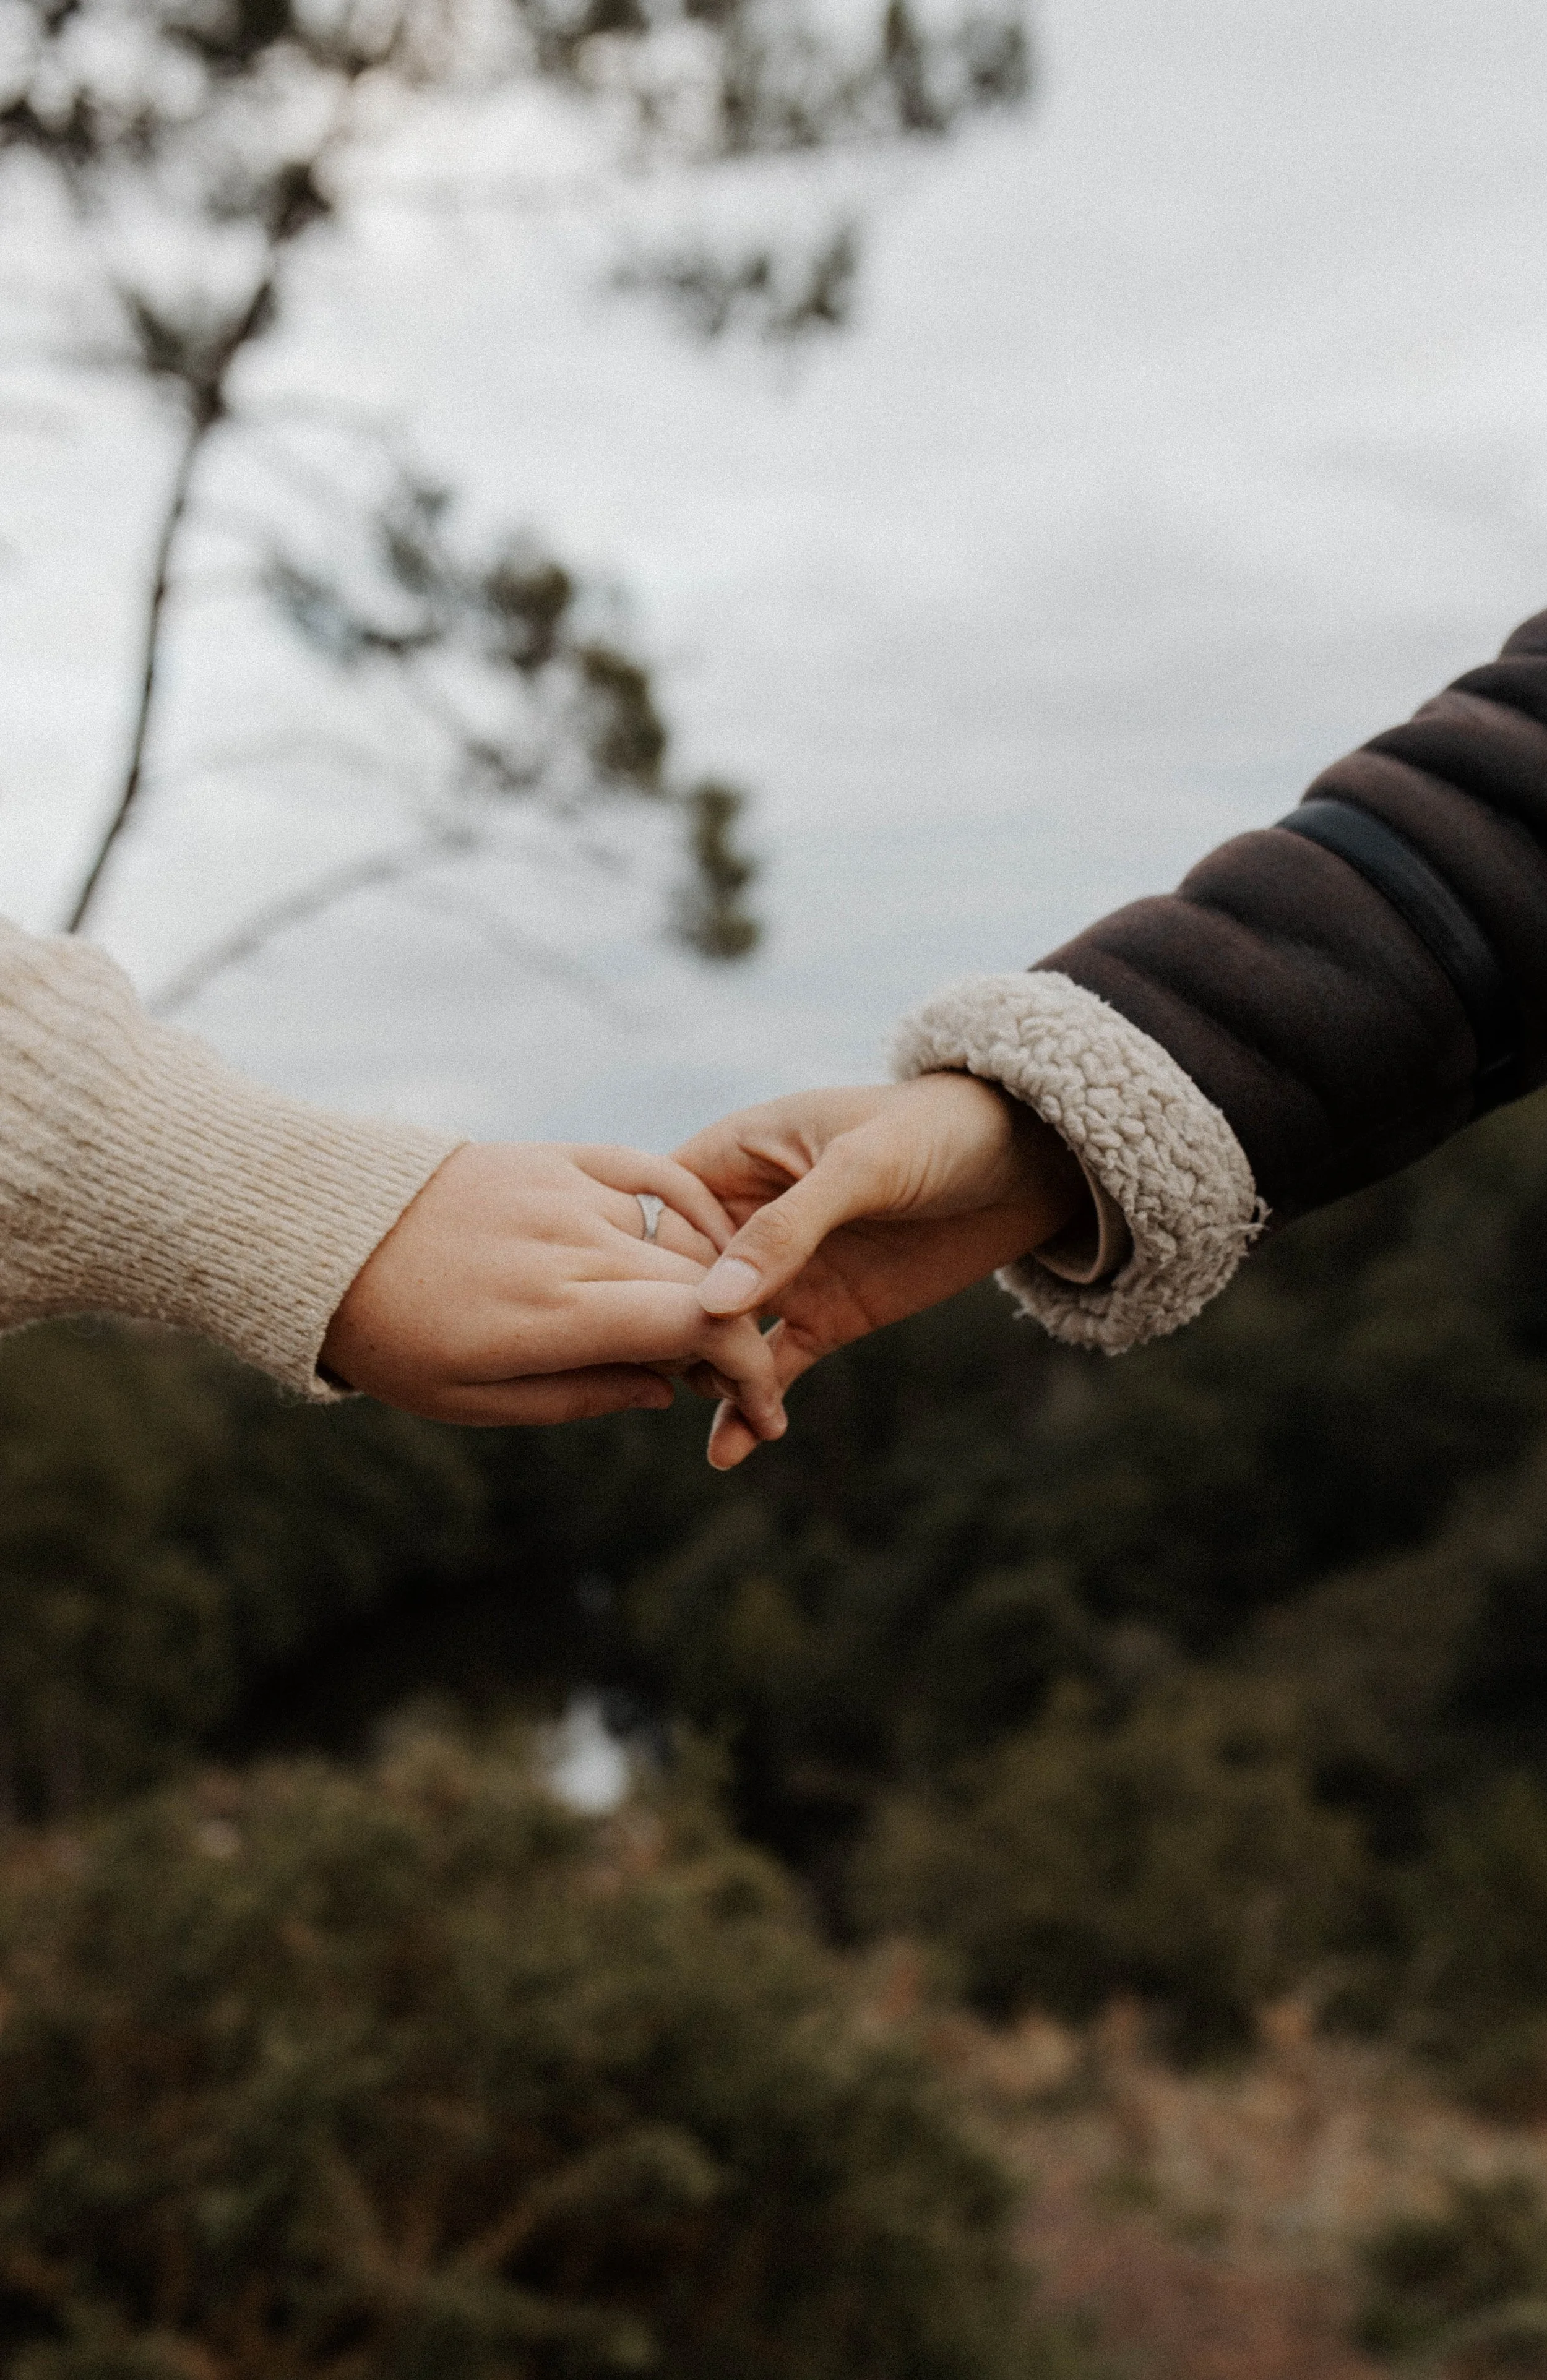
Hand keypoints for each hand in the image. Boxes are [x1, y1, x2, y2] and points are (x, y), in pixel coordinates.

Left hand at [321, 1141, 790, 1434]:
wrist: (321, 1236)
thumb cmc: (392, 1336)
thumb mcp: (474, 1402)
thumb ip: (581, 1397)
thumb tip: (668, 1389)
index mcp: (551, 1314)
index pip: (694, 1325)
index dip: (747, 1367)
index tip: (761, 1409)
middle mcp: (571, 1244)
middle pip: (700, 1285)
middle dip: (736, 1340)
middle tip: (738, 1384)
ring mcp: (566, 1191)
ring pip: (676, 1241)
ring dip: (700, 1288)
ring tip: (684, 1330)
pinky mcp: (556, 1157)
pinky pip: (652, 1175)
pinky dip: (689, 1210)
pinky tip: (699, 1242)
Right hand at [671, 1074, 1086, 1467]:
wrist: (1028, 1162)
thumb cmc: (940, 1130)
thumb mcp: (863, 1167)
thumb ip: (788, 1229)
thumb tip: (713, 1301)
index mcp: (734, 1156)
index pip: (659, 1215)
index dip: (642, 1264)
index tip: (645, 1311)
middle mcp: (745, 1218)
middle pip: (675, 1283)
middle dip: (668, 1331)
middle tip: (673, 1377)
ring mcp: (784, 1274)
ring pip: (718, 1334)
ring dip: (709, 1374)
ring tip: (728, 1408)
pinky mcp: (825, 1318)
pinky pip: (770, 1368)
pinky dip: (748, 1408)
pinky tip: (728, 1452)